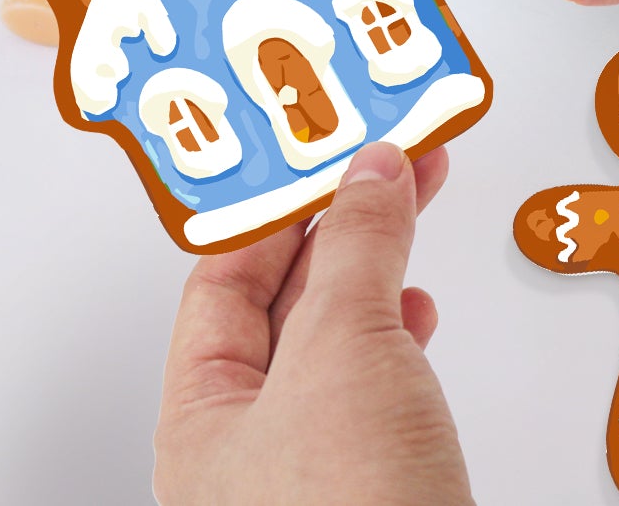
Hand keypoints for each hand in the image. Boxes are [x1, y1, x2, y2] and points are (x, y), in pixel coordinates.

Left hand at [153, 143, 472, 505]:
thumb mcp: (345, 348)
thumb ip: (358, 248)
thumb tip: (369, 174)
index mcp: (202, 415)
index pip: (226, 278)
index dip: (281, 205)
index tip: (328, 148)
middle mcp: (246, 450)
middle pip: (284, 304)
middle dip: (338, 226)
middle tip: (383, 161)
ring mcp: (310, 476)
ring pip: (334, 343)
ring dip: (375, 271)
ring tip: (408, 208)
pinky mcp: (373, 493)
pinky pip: (373, 387)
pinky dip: (399, 334)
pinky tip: (416, 314)